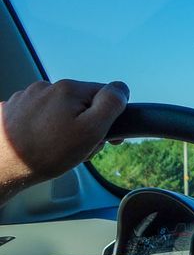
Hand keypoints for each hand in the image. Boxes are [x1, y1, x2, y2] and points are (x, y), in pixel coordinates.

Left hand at [0, 79, 129, 191]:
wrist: (2, 167)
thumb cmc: (47, 153)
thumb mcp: (92, 130)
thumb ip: (111, 104)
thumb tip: (120, 88)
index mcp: (68, 89)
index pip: (105, 94)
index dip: (111, 117)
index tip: (106, 137)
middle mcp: (45, 87)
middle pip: (81, 103)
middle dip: (85, 124)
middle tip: (79, 147)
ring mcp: (25, 98)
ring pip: (59, 110)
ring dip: (64, 126)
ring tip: (56, 148)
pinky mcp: (11, 110)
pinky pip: (38, 116)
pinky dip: (43, 128)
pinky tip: (39, 143)